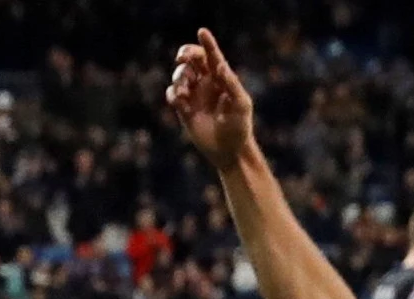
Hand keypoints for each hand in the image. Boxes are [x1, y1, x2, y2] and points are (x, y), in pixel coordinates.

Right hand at [166, 28, 257, 170]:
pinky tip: (179, 100)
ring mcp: (194, 95)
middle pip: (192, 60)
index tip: (202, 32)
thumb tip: (220, 65)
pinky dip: (173, 94)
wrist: (229, 150)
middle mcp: (206, 83)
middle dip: (186, 54)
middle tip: (182, 58)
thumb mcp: (241, 104)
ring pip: (180, 75)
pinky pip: (173, 95)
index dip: (207, 43)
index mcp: (222, 78)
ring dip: (179, 78)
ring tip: (184, 91)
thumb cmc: (239, 126)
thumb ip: (231, 83)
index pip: (212, 56)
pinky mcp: (184, 109)